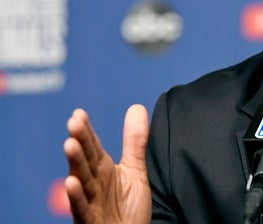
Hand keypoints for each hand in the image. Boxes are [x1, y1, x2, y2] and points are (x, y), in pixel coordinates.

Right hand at [63, 105, 150, 223]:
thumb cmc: (127, 209)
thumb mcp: (134, 171)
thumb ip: (134, 142)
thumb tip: (136, 106)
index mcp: (102, 170)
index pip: (92, 147)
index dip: (87, 131)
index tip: (79, 113)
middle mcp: (92, 184)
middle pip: (85, 160)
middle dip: (79, 142)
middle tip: (73, 123)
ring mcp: (90, 202)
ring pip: (81, 181)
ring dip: (75, 164)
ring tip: (70, 144)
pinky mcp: (90, 221)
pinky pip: (81, 209)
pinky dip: (75, 197)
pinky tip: (71, 182)